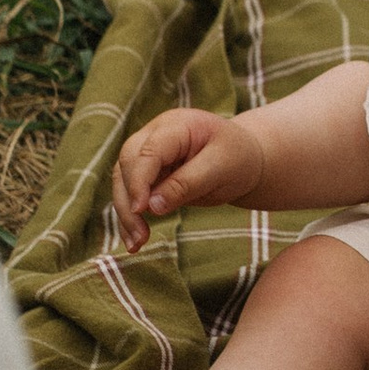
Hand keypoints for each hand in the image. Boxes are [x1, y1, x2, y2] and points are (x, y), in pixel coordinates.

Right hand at [109, 107, 264, 248]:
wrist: (246, 160)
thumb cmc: (237, 158)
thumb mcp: (220, 169)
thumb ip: (186, 184)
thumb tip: (150, 207)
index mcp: (176, 125)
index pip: (148, 151)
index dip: (140, 180)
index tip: (141, 210)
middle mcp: (155, 134)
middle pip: (127, 164)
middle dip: (129, 201)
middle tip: (141, 236)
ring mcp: (148, 153)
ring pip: (122, 181)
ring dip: (126, 214)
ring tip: (137, 244)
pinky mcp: (148, 173)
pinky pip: (130, 194)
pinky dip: (131, 217)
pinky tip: (135, 240)